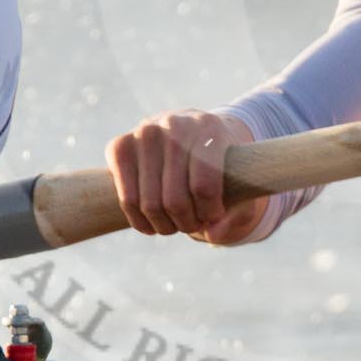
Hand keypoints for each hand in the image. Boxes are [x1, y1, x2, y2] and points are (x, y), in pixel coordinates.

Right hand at [105, 110, 265, 243]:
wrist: (190, 135)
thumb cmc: (219, 164)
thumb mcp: (240, 185)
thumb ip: (235, 213)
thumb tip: (213, 235)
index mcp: (210, 128)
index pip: (204, 185)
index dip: (209, 212)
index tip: (213, 216)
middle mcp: (174, 124)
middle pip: (174, 199)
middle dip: (187, 223)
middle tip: (194, 223)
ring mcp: (144, 132)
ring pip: (149, 204)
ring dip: (165, 226)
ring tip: (176, 224)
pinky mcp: (120, 146)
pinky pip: (127, 200)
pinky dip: (141, 222)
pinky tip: (153, 223)